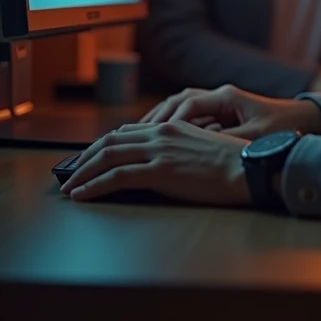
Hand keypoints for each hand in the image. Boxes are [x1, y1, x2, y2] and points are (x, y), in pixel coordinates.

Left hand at [59, 121, 249, 203]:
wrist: (249, 169)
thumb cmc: (233, 163)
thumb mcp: (203, 146)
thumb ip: (180, 147)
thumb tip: (163, 160)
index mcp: (171, 126)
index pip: (126, 132)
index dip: (103, 145)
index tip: (91, 158)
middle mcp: (161, 133)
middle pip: (110, 141)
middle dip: (86, 158)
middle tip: (73, 172)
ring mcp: (159, 151)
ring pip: (108, 156)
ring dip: (83, 172)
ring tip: (71, 186)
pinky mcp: (160, 171)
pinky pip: (117, 176)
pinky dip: (94, 185)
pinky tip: (83, 194)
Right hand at [139, 84, 320, 139]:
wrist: (302, 121)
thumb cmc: (282, 129)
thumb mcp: (257, 139)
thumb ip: (229, 142)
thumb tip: (204, 151)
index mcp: (227, 96)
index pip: (189, 103)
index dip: (172, 120)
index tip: (158, 137)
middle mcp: (219, 95)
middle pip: (177, 101)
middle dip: (155, 119)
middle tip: (134, 136)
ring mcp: (218, 103)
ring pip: (179, 107)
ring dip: (159, 121)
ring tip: (138, 138)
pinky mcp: (218, 114)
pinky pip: (187, 117)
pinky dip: (171, 126)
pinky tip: (158, 141)